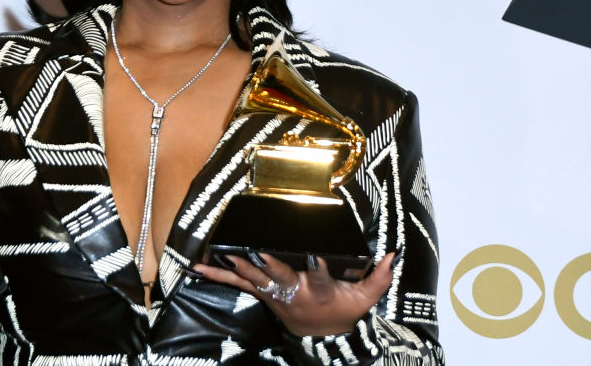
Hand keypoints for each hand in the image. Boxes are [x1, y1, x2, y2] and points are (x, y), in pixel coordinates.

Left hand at [193, 251, 396, 335]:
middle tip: (256, 252)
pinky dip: (217, 274)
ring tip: (221, 254)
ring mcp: (275, 295)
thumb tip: (393, 255)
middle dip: (268, 265)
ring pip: (255, 279)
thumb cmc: (343, 313)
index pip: (321, 278)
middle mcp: (294, 293)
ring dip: (238, 267)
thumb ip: (378, 279)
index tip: (314, 254)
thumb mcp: (365, 301)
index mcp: (320, 293)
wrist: (323, 337)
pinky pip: (238, 283)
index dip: (318, 267)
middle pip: (280, 278)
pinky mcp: (263, 294)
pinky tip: (197, 266)